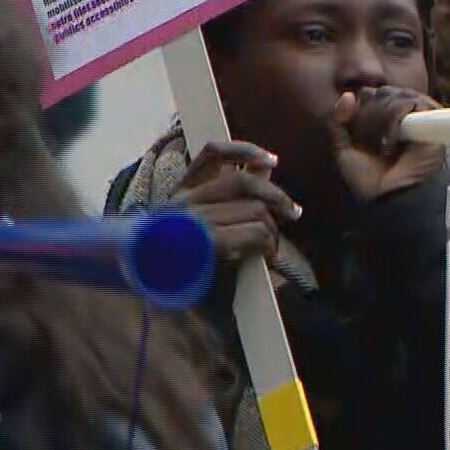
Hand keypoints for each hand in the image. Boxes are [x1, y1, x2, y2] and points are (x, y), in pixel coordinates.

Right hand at [176, 140, 300, 266]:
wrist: (157, 299)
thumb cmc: (182, 265)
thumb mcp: (206, 221)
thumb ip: (234, 192)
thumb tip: (264, 165)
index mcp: (180, 191)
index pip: (213, 153)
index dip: (245, 150)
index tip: (272, 161)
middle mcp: (183, 200)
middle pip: (243, 181)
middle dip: (275, 197)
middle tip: (292, 214)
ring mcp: (194, 221)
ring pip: (255, 209)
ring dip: (273, 230)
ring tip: (271, 250)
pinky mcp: (208, 244)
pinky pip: (255, 232)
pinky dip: (268, 245)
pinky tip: (267, 259)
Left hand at [329, 87, 445, 202]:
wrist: (391, 199)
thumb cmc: (371, 180)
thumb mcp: (344, 149)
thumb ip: (339, 121)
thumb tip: (348, 95)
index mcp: (383, 119)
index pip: (371, 93)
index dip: (361, 108)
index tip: (357, 135)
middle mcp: (403, 115)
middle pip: (383, 91)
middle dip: (370, 115)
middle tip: (371, 143)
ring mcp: (419, 116)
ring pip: (396, 96)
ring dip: (381, 121)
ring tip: (382, 147)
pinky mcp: (432, 120)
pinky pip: (409, 103)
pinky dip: (394, 122)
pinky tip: (391, 145)